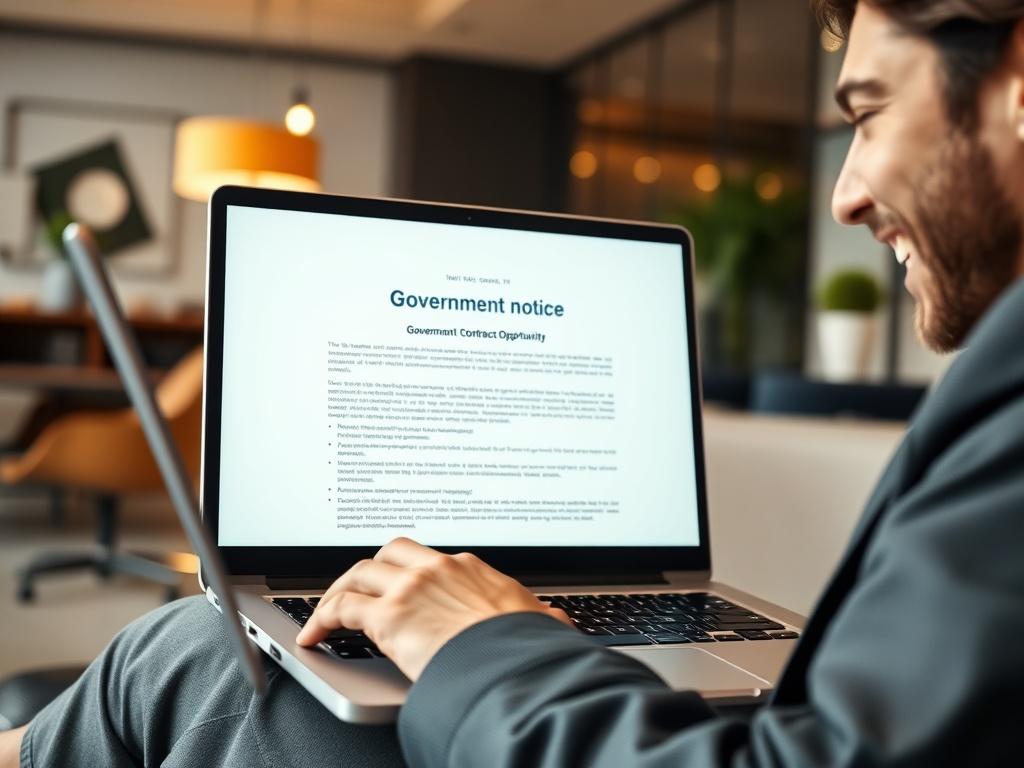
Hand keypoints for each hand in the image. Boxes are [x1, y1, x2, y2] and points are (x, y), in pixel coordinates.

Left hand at [296, 537, 571, 679]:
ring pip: (358, 573)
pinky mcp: (388, 615)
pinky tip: (314, 635)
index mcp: (469, 568)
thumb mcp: (539, 621)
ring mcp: (410, 588)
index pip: (429, 560)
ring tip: (327, 614)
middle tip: (356, 591)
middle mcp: (436, 569)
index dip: (409, 574)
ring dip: (338, 591)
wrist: (515, 661)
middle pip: (388, 553)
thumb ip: (542, 616)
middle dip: (368, 570)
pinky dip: (321, 618)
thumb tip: (557, 620)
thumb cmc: (527, 646)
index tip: (400, 589)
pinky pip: (341, 608)